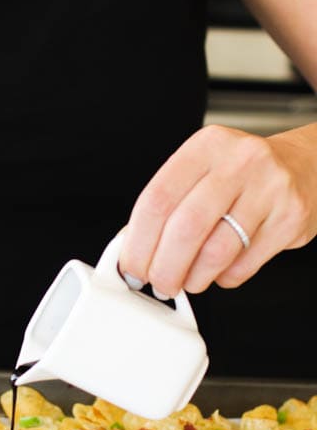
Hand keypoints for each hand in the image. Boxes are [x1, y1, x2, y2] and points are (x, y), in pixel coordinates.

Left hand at [118, 123, 316, 297]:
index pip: (158, 198)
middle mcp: (239, 162)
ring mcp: (269, 190)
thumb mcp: (203, 169)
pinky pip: (244, 265)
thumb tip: (135, 250)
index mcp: (206, 146)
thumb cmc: (242, 174)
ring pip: (216, 252)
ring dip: (194, 278)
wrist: (305, 166)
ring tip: (188, 280)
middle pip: (186, 228)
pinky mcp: (290, 219)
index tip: (131, 265)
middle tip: (158, 283)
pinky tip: (220, 269)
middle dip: (164, 268)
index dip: (138, 241)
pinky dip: (224, 277)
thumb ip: (170, 203)